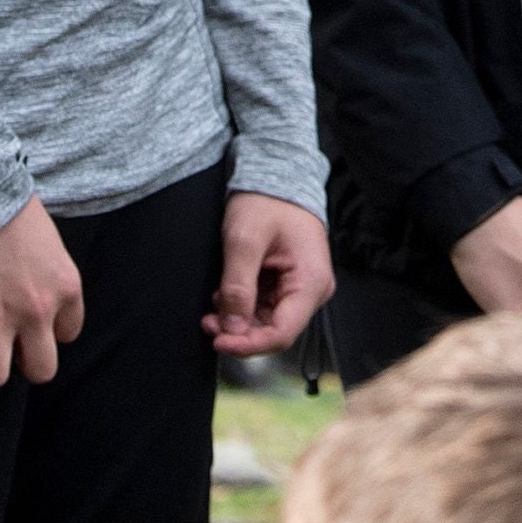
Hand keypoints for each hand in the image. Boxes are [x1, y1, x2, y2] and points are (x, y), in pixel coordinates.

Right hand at [0, 198, 84, 385]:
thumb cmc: (11, 208)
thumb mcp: (50, 245)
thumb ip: (49, 279)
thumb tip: (39, 302)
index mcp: (66, 288)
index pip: (69, 334)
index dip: (49, 329)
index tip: (33, 318)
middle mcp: (38, 310)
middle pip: (41, 371)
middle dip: (25, 361)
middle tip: (10, 343)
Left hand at [207, 193, 334, 356]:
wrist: (275, 178)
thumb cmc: (265, 201)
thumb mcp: (244, 241)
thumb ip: (238, 287)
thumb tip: (232, 329)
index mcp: (311, 281)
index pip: (282, 333)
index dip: (249, 344)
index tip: (218, 342)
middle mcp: (313, 290)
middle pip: (275, 331)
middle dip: (239, 332)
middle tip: (208, 322)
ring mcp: (301, 288)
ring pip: (267, 322)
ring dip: (238, 321)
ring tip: (213, 306)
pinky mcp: (288, 285)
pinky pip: (265, 309)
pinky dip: (242, 308)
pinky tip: (225, 296)